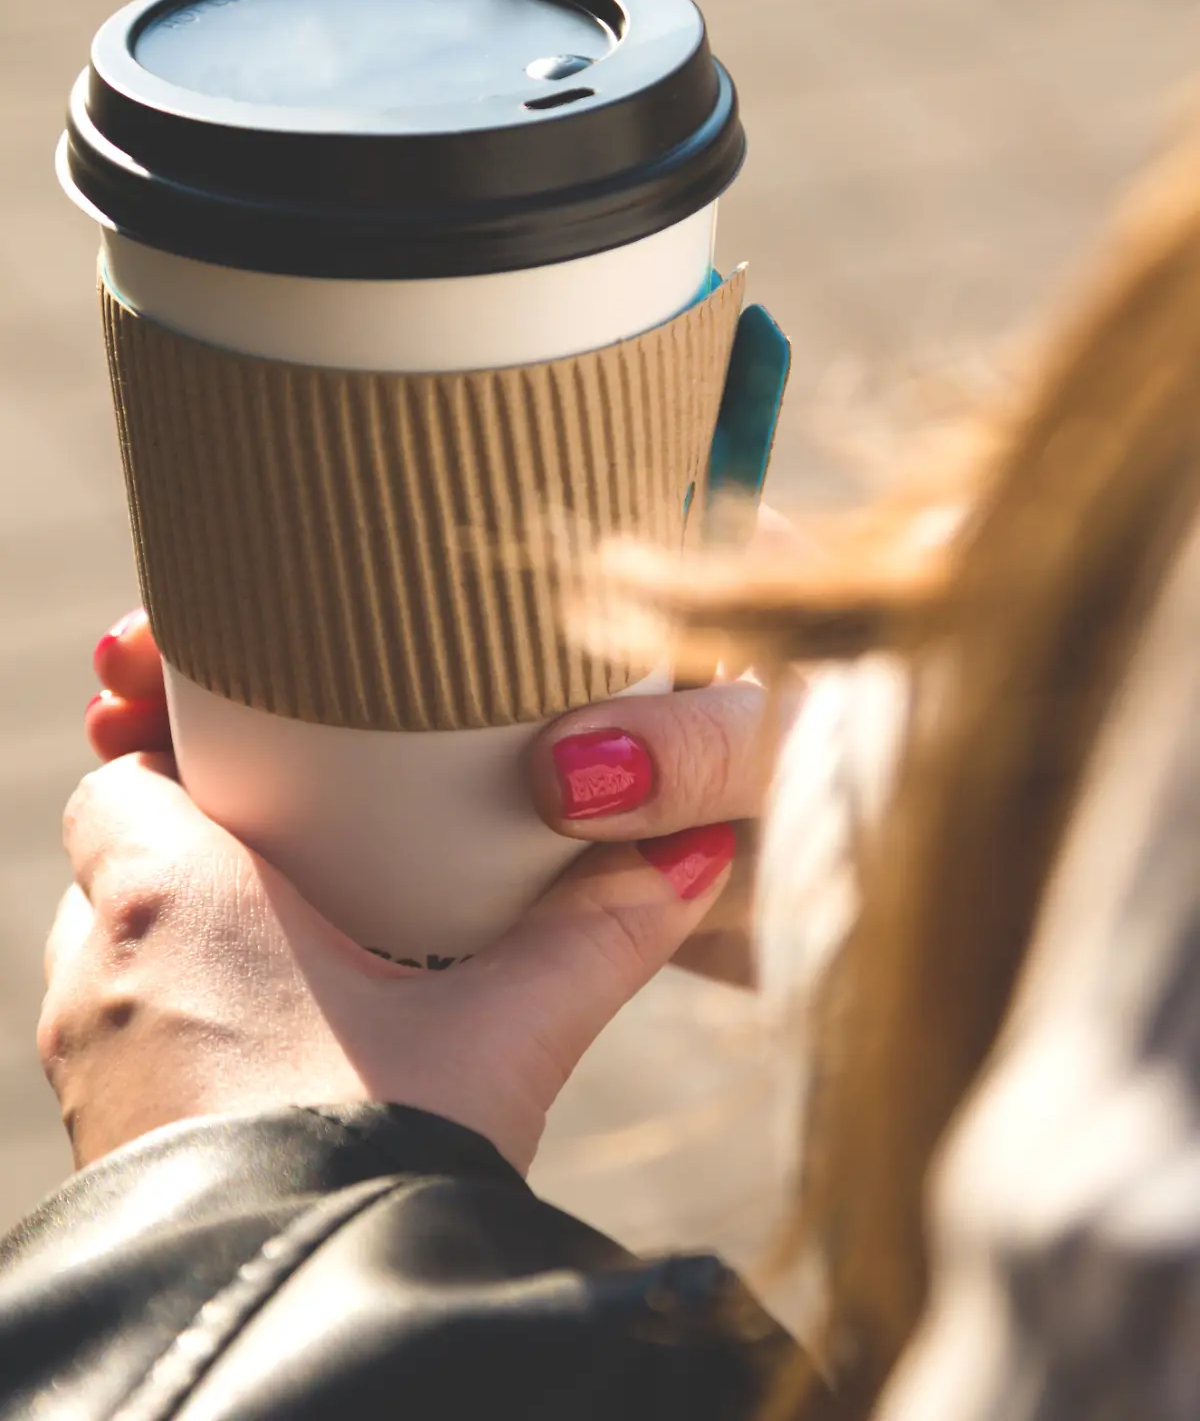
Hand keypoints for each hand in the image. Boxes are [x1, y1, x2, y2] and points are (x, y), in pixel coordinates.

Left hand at [55, 511, 799, 1168]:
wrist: (294, 1327)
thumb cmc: (375, 1157)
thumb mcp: (506, 1030)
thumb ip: (599, 928)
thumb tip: (692, 853)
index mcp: (172, 900)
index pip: (121, 779)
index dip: (183, 762)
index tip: (265, 774)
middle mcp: (103, 974)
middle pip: (122, 865)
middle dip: (201, 853)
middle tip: (304, 855)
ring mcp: (94, 1067)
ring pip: (118, 959)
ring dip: (187, 943)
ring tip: (295, 949)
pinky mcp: (108, 1143)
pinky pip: (126, 1043)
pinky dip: (182, 1024)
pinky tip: (278, 1048)